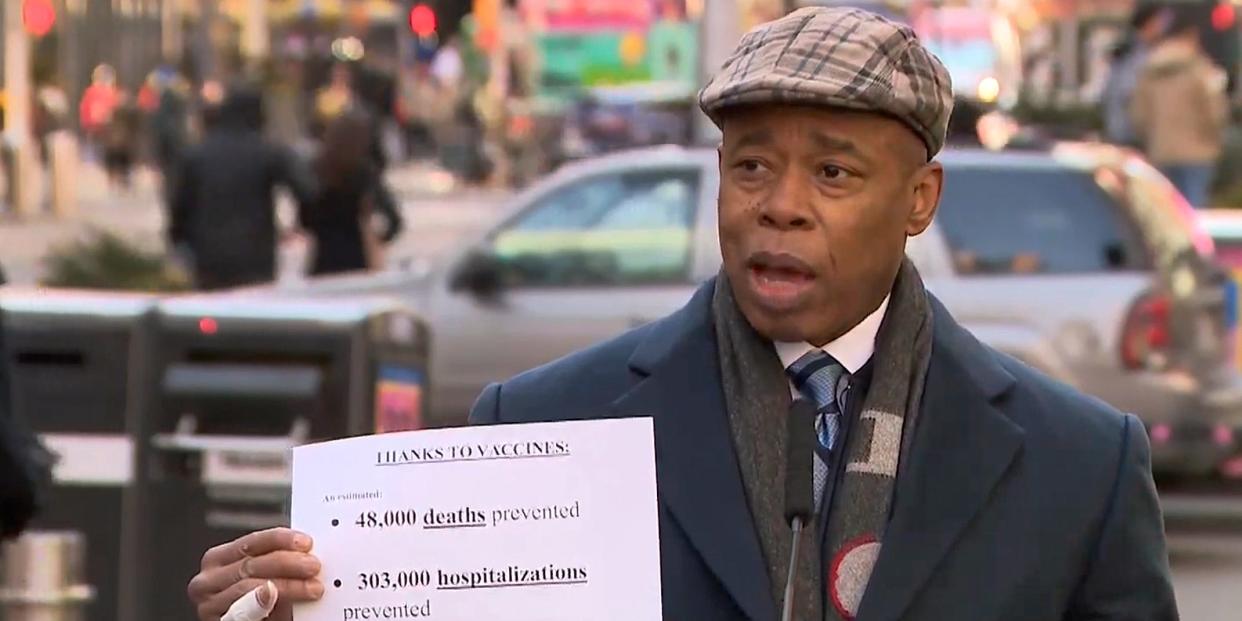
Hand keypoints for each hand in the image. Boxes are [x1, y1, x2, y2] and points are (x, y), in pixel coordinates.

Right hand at [188, 527, 323, 620]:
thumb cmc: (256, 606)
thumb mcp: (263, 578)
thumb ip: (277, 566)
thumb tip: (306, 553)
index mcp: (219, 559)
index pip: (251, 542)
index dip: (280, 540)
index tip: (305, 542)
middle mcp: (208, 580)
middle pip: (251, 564)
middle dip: (287, 563)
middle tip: (313, 566)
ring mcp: (209, 604)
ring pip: (248, 587)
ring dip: (285, 586)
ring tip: (309, 587)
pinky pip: (240, 612)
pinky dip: (259, 603)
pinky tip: (271, 597)